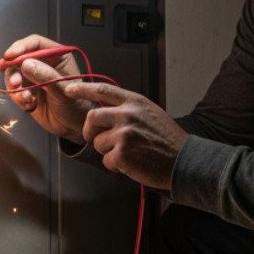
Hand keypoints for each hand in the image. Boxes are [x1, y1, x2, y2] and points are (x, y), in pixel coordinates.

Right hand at [1, 34, 89, 142]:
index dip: (21, 47)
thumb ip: (46, 77)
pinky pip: (14, 90)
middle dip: (14, 70)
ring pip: (14, 74)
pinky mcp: (27, 92)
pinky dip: (18, 97)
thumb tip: (25, 64)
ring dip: (15, 86)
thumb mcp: (64, 90)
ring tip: (25, 97)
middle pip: (19, 58)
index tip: (10, 55)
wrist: (74, 128)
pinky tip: (29, 104)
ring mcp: (34, 78)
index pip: (35, 44)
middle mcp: (43, 64)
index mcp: (57, 56)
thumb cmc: (77, 107)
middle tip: (16, 82)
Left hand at [64, 81, 185, 189]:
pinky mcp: (122, 152)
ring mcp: (124, 133)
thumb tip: (106, 112)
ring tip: (129, 153)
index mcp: (134, 102)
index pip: (102, 90)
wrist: (184, 160)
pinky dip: (116, 165)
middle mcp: (127, 114)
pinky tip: (133, 163)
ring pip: (98, 142)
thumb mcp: (150, 113)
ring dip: (108, 151)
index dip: (82, 88)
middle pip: (92, 118)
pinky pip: (106, 160)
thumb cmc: (168, 140)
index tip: (69, 88)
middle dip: (90, 131)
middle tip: (96, 139)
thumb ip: (128, 109)